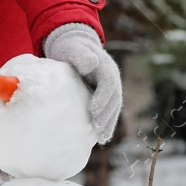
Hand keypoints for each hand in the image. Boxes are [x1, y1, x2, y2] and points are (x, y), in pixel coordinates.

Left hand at [42, 22, 122, 143]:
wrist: (75, 47)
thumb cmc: (71, 48)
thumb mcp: (73, 48)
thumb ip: (82, 55)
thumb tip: (91, 63)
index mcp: (105, 66)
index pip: (108, 83)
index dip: (102, 97)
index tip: (93, 110)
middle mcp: (112, 78)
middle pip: (114, 98)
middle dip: (107, 115)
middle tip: (96, 129)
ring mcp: (111, 88)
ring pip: (114, 108)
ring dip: (109, 123)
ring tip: (101, 138)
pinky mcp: (106, 97)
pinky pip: (109, 112)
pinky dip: (107, 124)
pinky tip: (101, 138)